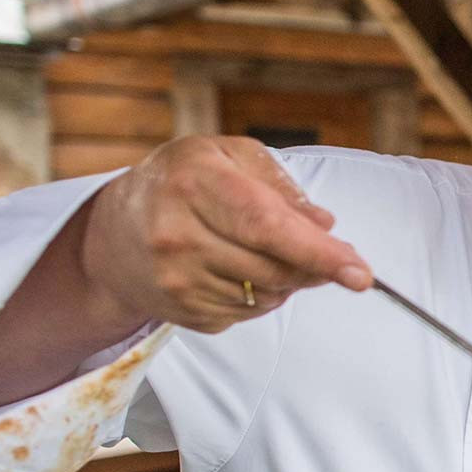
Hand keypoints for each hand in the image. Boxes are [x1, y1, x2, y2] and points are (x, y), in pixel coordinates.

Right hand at [79, 136, 371, 334]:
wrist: (112, 231)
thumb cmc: (181, 183)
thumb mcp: (227, 157)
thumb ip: (279, 186)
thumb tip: (325, 224)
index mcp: (193, 182)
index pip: (265, 224)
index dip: (318, 252)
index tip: (360, 273)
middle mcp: (177, 233)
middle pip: (274, 268)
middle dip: (314, 267)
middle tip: (331, 256)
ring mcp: (175, 279)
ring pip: (267, 296)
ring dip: (286, 280)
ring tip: (263, 251)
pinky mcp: (180, 311)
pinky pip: (247, 314)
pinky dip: (261, 296)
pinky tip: (238, 270)